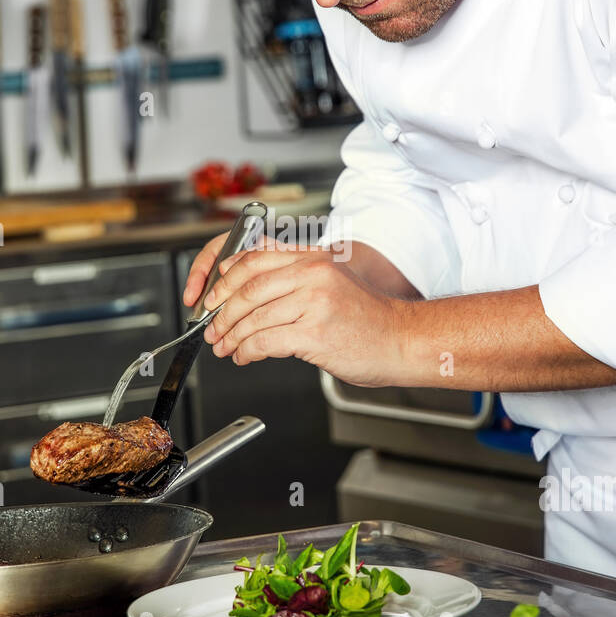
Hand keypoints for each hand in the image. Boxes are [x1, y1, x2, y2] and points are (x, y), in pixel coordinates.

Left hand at [199, 244, 409, 386]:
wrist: (403, 341)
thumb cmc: (369, 319)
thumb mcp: (332, 283)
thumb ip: (295, 276)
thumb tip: (251, 280)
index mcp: (314, 259)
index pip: (255, 259)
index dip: (226, 279)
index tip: (213, 296)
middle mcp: (314, 274)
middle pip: (248, 287)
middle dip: (222, 311)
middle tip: (212, 326)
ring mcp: (315, 302)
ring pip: (254, 317)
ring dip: (232, 335)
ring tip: (225, 346)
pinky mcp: (315, 332)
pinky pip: (266, 340)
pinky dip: (248, 351)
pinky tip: (244, 356)